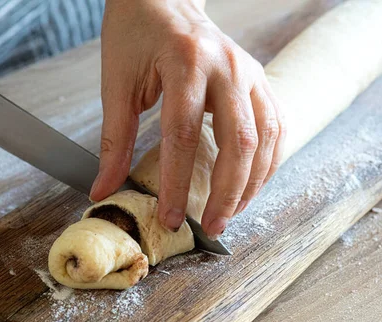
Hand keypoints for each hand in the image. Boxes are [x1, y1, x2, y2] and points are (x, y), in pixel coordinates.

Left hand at [90, 0, 284, 238]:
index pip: (185, 137)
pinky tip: (252, 182)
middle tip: (212, 226)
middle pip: (239, 142)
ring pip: (266, 138)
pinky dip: (268, 161)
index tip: (172, 218)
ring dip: (252, 182)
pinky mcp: (260, 79)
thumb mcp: (117, 83)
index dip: (179, 185)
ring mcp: (250, 72)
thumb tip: (104, 188)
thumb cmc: (137, 34)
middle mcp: (228, 68)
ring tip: (232, 212)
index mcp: (186, 64)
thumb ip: (113, 139)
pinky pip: (277, 126)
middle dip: (228, 193)